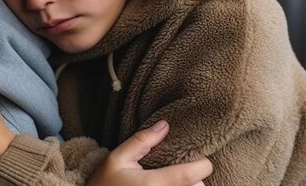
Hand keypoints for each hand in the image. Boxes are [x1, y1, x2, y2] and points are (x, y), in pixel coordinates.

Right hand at [87, 121, 211, 185]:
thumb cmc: (103, 184)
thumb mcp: (117, 158)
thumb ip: (142, 141)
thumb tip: (165, 125)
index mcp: (154, 184)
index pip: (195, 174)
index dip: (201, 164)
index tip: (198, 158)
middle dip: (193, 179)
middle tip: (179, 171)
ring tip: (172, 181)